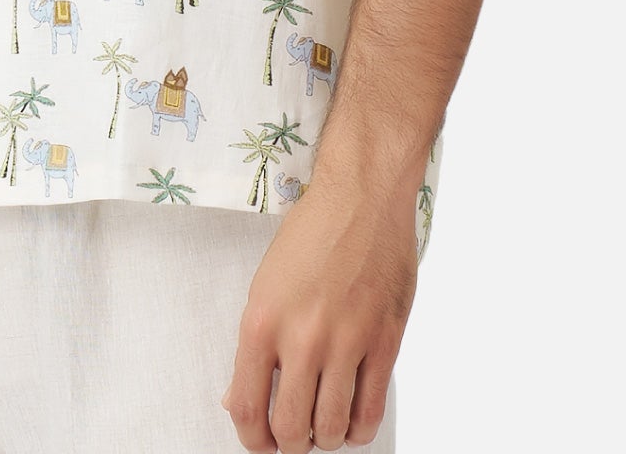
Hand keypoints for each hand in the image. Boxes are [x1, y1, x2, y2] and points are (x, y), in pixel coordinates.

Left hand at [220, 160, 417, 450]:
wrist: (362, 196)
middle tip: (296, 435)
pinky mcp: (385, 342)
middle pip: (292, 430)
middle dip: (292, 443)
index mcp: (261, 321)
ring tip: (325, 424)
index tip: (261, 443)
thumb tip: (240, 398)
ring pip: (333, 428)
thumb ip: (257, 344)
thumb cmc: (313, 233)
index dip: (253, 440)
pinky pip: (371, 411)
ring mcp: (346, 342)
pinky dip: (360, 428)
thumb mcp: (265, 283)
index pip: (247, 408)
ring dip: (327, 437)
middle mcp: (302, 337)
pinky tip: (353, 419)